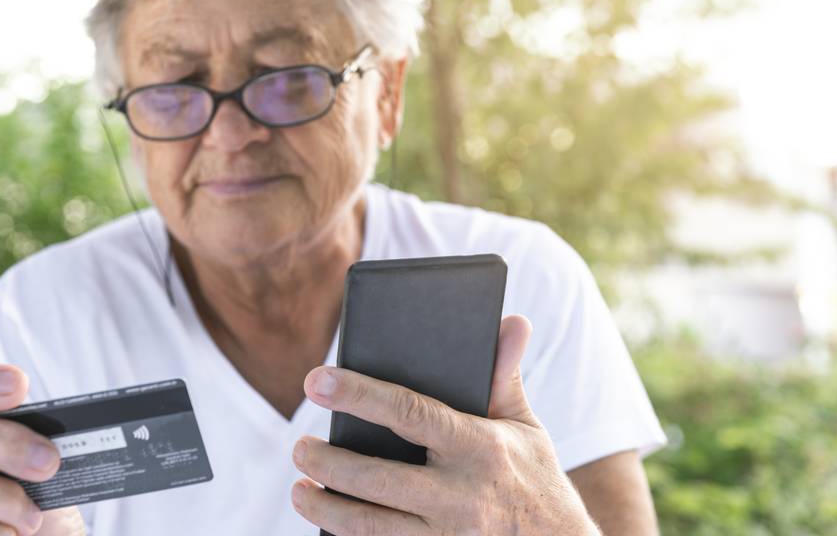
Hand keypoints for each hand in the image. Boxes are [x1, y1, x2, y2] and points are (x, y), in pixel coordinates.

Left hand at [291, 315, 598, 534]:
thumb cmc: (537, 479)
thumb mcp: (525, 426)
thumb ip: (504, 375)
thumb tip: (511, 321)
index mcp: (479, 447)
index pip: (409, 412)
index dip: (358, 394)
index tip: (315, 380)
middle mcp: (461, 495)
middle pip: (376, 479)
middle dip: (327, 463)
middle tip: (299, 448)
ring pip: (370, 527)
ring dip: (325, 508)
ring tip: (301, 489)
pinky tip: (329, 524)